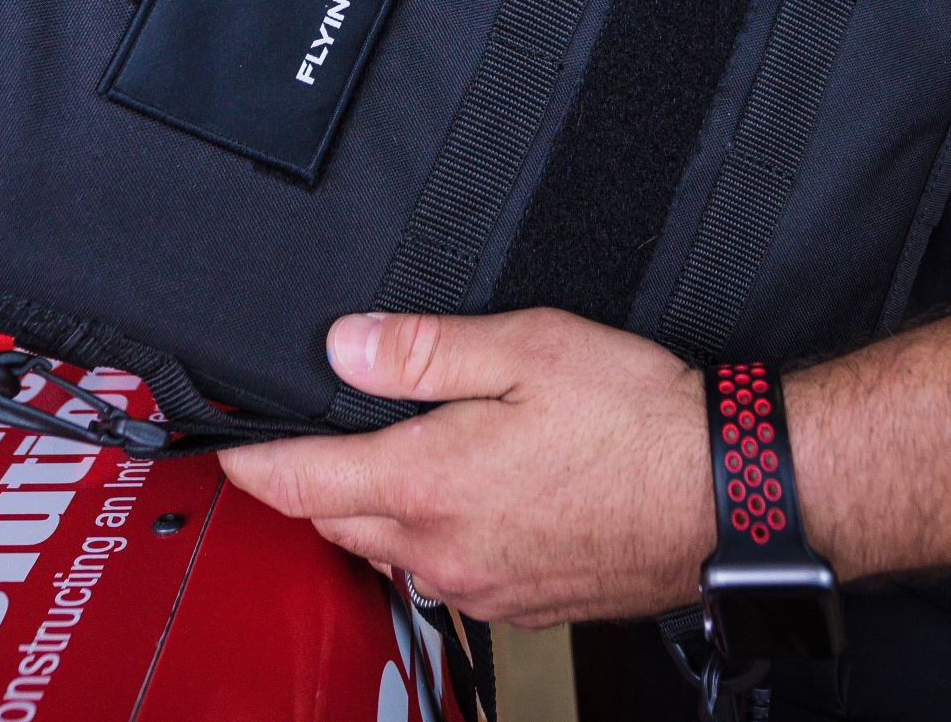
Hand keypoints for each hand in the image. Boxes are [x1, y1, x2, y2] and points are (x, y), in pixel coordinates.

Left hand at [219, 306, 712, 626]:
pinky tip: (473, 495)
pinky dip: (436, 536)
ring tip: (395, 455)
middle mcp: (445, 551)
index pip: (300, 484)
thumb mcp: (525, 348)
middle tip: (311, 437)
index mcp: (430, 484)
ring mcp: (485, 588)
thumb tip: (344, 346)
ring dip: (376, 510)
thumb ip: (423, 350)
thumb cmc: (638, 419)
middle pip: (337, 523)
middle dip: (314, 483)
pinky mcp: (526, 604)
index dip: (251, 463)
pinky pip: (450, 573)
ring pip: (394, 551)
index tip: (223, 451)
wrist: (727, 492)